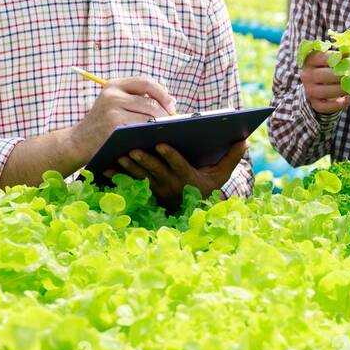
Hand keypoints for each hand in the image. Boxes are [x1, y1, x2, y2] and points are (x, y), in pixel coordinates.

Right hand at [66, 77, 176, 162]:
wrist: (78, 142)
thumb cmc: (102, 125)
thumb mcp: (114, 104)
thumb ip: (137, 99)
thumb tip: (172, 101)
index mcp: (113, 85)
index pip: (145, 82)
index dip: (162, 93)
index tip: (172, 105)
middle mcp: (112, 94)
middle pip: (150, 101)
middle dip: (165, 113)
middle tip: (174, 123)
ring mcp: (112, 110)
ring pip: (148, 115)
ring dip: (161, 124)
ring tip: (168, 131)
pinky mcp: (114, 126)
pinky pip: (142, 128)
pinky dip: (152, 133)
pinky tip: (157, 138)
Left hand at [106, 139, 248, 209]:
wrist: (189, 209)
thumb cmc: (205, 186)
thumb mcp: (221, 175)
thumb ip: (232, 157)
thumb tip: (245, 140)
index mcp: (189, 179)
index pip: (179, 166)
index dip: (170, 156)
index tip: (161, 144)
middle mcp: (171, 185)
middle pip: (156, 171)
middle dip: (144, 160)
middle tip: (132, 148)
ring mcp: (156, 189)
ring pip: (140, 177)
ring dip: (128, 167)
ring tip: (117, 155)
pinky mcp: (144, 190)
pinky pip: (128, 182)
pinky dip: (115, 175)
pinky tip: (103, 167)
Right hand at [300, 50, 349, 115]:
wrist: (316, 85)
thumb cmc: (326, 68)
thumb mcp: (329, 59)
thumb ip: (339, 56)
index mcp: (310, 60)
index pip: (324, 58)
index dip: (338, 58)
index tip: (349, 58)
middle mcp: (307, 75)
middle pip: (326, 75)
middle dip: (342, 75)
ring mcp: (310, 91)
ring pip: (327, 91)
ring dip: (342, 89)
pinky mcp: (315, 104)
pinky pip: (327, 106)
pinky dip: (339, 104)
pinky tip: (349, 99)